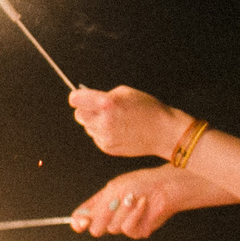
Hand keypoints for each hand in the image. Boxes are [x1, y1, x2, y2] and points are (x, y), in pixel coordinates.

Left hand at [70, 85, 189, 158]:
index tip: (81, 97)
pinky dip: (103, 133)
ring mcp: (104, 136)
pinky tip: (119, 130)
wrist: (164, 132)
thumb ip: (103, 95)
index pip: (75, 99)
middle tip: (100, 109)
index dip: (78, 97)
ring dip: (95, 122)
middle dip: (86, 110)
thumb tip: (88, 98)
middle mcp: (103, 121)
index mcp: (107, 104)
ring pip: (87, 127)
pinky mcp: (107, 147)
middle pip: (79, 114)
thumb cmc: (149, 109)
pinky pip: (96, 137)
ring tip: (115, 121)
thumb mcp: (126, 93)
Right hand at [70, 166, 188, 236]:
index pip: (82, 217)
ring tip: (133, 198)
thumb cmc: (140, 183)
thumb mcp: (113, 191)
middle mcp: (110, 215)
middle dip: (103, 216)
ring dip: (123, 211)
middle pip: (95, 228)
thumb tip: (79, 220)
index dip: (78, 222)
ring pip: (112, 228)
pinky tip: (142, 204)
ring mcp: (123, 224)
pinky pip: (127, 229)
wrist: (165, 187)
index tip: (81, 223)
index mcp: (100, 203)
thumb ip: (96, 207)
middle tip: (113, 205)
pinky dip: (134, 215)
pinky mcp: (137, 231)